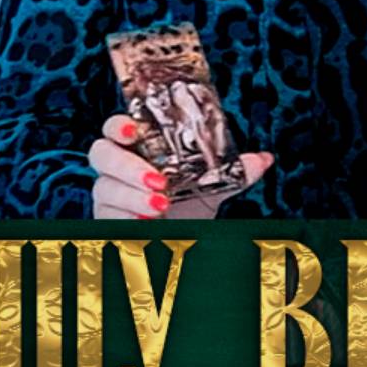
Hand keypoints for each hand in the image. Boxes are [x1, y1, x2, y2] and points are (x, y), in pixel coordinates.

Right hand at [88, 113, 273, 218]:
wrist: (181, 240)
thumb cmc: (189, 205)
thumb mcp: (214, 186)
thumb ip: (236, 171)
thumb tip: (264, 159)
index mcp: (138, 148)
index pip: (115, 128)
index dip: (120, 126)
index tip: (135, 130)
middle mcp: (116, 168)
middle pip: (101, 154)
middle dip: (127, 166)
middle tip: (159, 180)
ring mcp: (107, 195)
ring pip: (104, 189)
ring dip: (132, 197)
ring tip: (161, 207)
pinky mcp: (106, 222)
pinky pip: (107, 218)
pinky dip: (126, 220)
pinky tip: (147, 225)